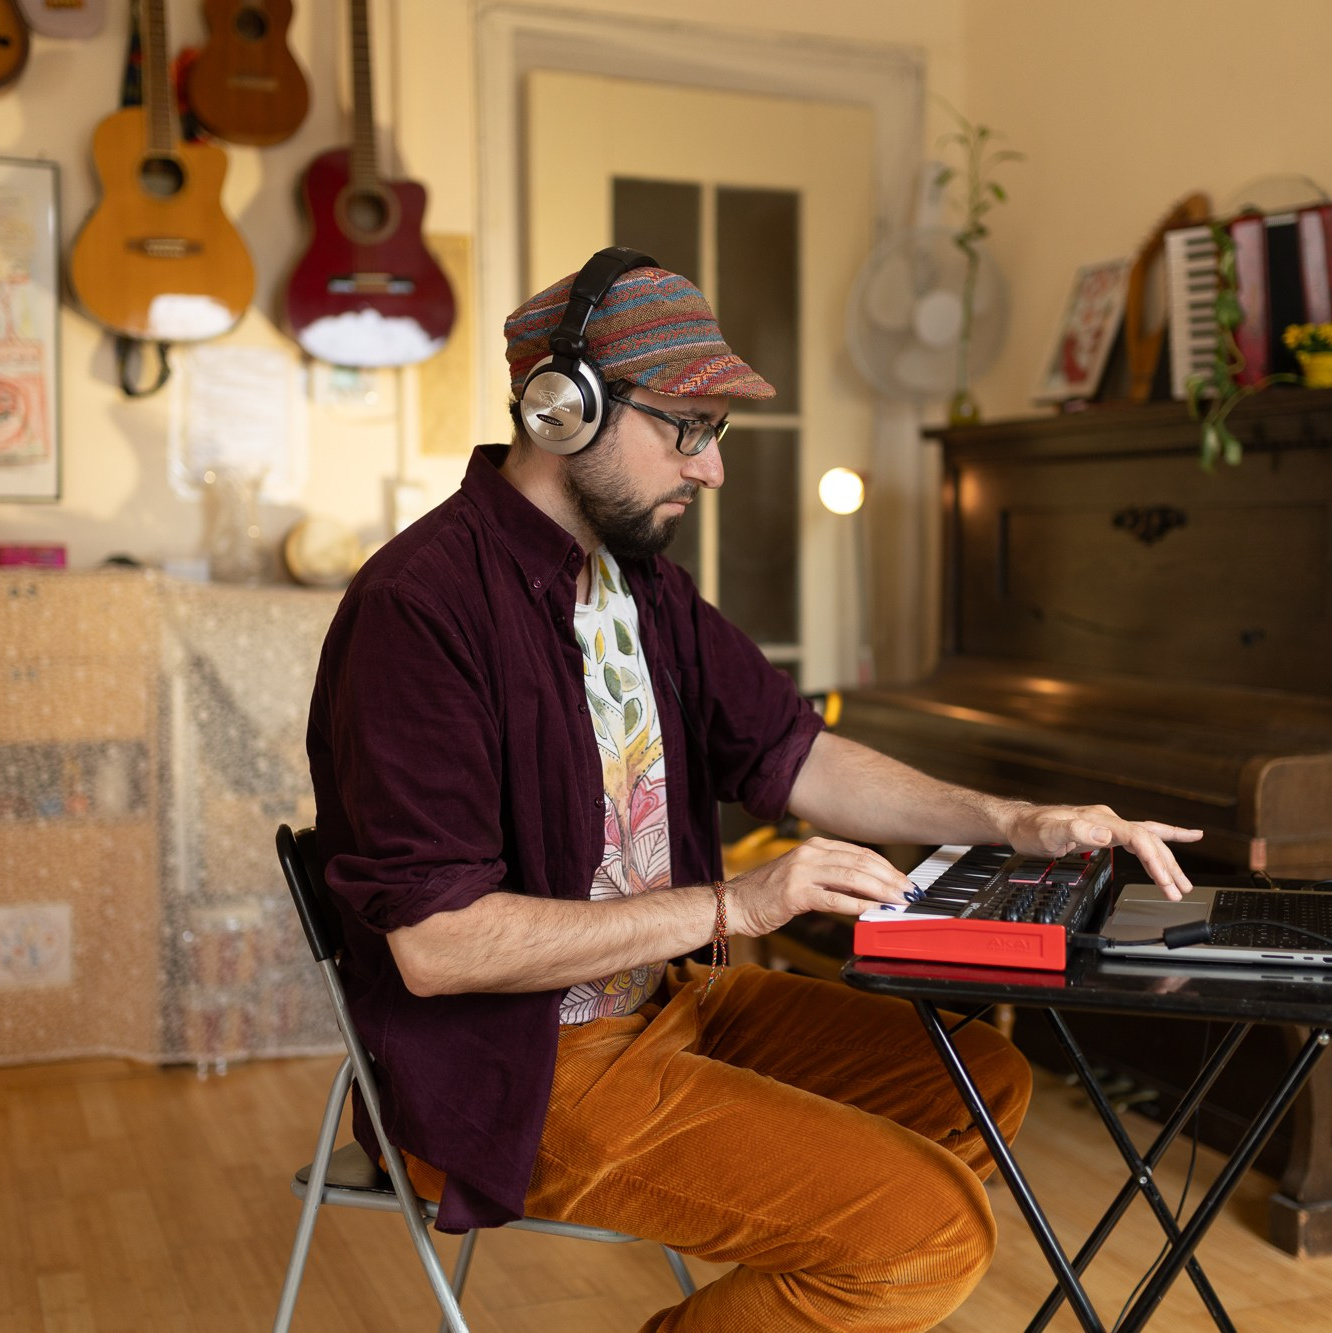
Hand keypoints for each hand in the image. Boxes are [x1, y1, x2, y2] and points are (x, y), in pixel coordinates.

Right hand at [724, 836, 911, 936]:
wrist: (733, 904)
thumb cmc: (768, 895)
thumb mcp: (805, 878)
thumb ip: (834, 879)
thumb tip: (869, 890)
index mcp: (814, 846)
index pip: (860, 852)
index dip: (887, 867)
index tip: (904, 881)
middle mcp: (810, 853)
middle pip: (861, 862)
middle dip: (890, 879)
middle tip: (910, 893)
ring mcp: (802, 871)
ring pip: (852, 877)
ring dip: (880, 891)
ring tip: (898, 902)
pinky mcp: (795, 893)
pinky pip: (834, 898)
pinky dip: (857, 905)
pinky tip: (872, 911)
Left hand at [1002, 803, 1201, 899]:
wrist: (1020, 823)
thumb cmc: (1032, 828)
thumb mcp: (1049, 832)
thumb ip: (1075, 831)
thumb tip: (1104, 834)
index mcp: (1100, 820)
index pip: (1137, 838)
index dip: (1154, 859)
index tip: (1165, 880)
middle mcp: (1108, 820)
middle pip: (1148, 840)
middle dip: (1167, 867)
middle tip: (1180, 890)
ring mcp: (1108, 825)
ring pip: (1148, 840)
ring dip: (1168, 861)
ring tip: (1184, 883)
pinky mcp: (1105, 832)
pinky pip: (1141, 835)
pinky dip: (1164, 838)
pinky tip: (1184, 837)